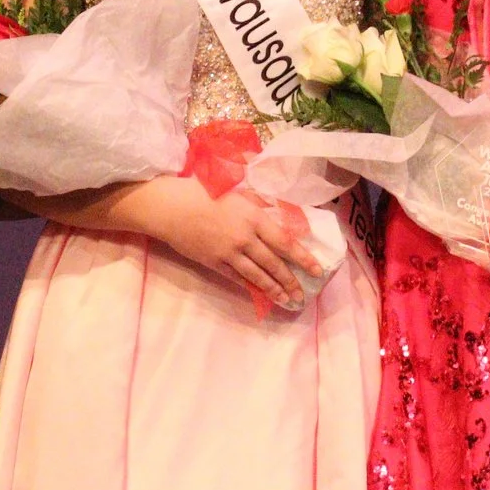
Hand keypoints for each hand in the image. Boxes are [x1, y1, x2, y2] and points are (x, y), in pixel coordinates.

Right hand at [157, 182, 320, 308]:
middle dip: (291, 281)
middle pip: (274, 263)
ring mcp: (229, 253)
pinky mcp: (215, 263)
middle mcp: (245, 238)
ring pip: (258, 275)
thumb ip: (259, 201)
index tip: (317, 270)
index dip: (303, 258)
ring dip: (274, 289)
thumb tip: (278, 210)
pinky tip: (261, 294)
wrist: (172, 208)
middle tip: (303, 294)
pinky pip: (237, 278)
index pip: (285, 242)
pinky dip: (251, 287)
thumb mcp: (238, 190)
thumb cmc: (204, 192)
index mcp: (254, 217)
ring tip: (287, 300)